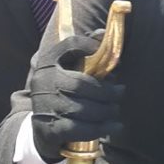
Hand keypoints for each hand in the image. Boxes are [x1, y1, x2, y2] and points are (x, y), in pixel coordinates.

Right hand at [29, 33, 123, 162]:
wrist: (42, 129)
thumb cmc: (64, 93)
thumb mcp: (71, 70)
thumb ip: (87, 53)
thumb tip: (103, 34)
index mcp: (48, 61)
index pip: (70, 44)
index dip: (90, 45)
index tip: (108, 56)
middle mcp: (43, 80)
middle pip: (81, 83)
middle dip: (106, 91)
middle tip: (120, 93)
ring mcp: (44, 105)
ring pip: (82, 108)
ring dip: (106, 110)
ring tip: (115, 110)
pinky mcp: (48, 129)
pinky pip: (79, 128)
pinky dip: (100, 128)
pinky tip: (114, 126)